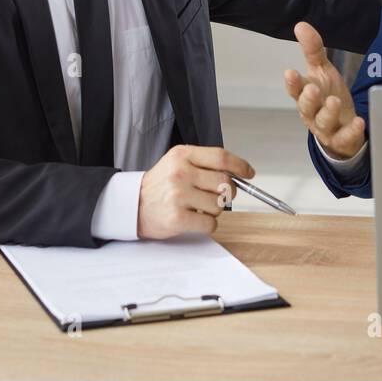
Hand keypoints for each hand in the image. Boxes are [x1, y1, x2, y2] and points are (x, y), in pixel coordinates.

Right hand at [137, 145, 253, 238]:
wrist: (133, 205)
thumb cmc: (160, 184)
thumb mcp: (177, 163)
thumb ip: (204, 164)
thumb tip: (237, 173)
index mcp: (182, 155)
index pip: (221, 157)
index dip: (240, 165)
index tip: (248, 172)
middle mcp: (180, 173)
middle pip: (224, 182)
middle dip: (228, 191)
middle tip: (219, 195)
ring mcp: (178, 195)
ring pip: (219, 205)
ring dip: (214, 210)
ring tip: (198, 207)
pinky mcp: (177, 218)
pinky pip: (210, 224)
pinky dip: (207, 224)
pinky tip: (194, 219)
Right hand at [282, 21, 366, 159]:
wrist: (340, 129)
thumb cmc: (327, 96)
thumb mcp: (321, 72)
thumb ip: (312, 50)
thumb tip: (301, 25)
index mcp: (305, 95)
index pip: (295, 89)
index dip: (292, 82)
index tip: (290, 72)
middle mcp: (312, 113)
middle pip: (306, 107)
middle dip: (308, 99)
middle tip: (312, 89)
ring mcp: (326, 128)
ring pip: (324, 122)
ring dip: (328, 112)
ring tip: (334, 101)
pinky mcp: (342, 139)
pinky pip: (345, 137)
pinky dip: (351, 130)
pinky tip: (358, 121)